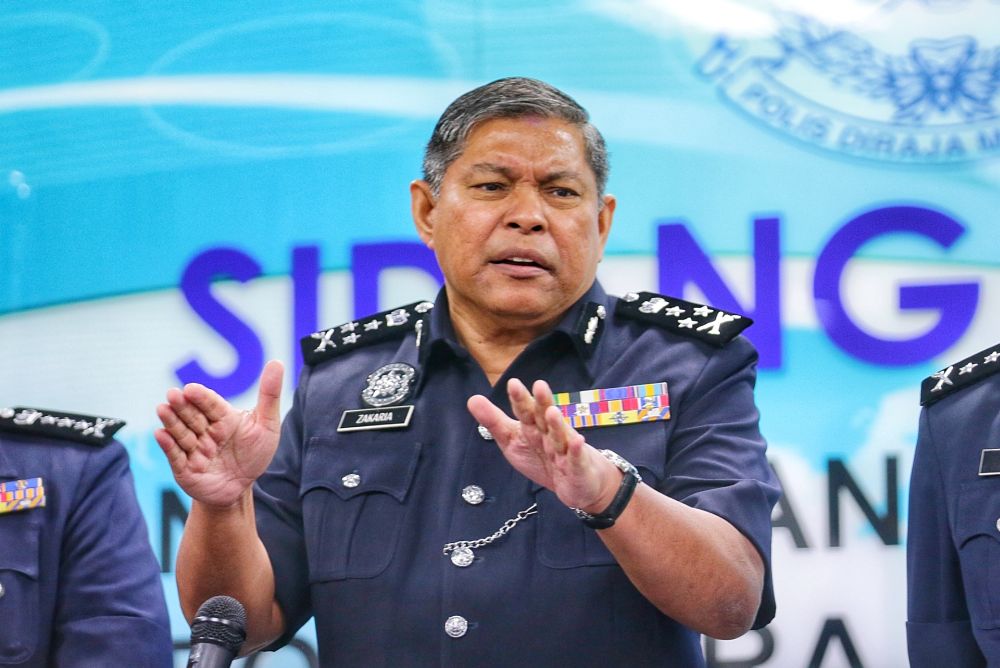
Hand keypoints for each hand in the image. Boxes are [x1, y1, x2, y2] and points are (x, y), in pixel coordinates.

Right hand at [155, 360, 283, 506]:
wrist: (242, 487)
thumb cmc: (254, 453)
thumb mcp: (267, 425)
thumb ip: (270, 395)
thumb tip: (277, 362)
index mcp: (223, 418)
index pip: (211, 404)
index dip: (201, 396)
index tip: (191, 389)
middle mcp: (205, 431)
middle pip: (192, 416)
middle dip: (182, 406)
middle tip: (172, 395)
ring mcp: (193, 449)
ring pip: (181, 433)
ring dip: (171, 421)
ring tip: (162, 409)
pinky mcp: (184, 468)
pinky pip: (175, 456)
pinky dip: (168, 445)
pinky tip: (161, 434)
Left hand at [467, 378, 619, 511]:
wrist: (578, 482)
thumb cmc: (543, 457)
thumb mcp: (513, 441)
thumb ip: (494, 421)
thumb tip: (472, 398)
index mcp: (533, 426)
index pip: (525, 411)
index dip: (520, 399)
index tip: (513, 383)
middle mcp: (550, 433)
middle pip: (544, 417)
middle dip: (542, 403)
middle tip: (539, 385)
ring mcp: (565, 449)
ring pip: (560, 436)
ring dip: (557, 424)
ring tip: (552, 411)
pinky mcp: (578, 467)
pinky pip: (576, 458)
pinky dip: (576, 451)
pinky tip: (577, 441)